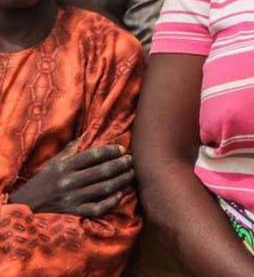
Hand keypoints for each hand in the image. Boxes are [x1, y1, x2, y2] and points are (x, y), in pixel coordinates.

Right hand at [10, 144, 134, 216]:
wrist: (25, 207)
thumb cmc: (42, 183)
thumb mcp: (52, 164)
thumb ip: (70, 150)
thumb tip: (87, 136)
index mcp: (63, 167)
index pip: (93, 155)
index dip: (110, 151)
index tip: (122, 149)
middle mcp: (68, 182)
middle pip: (102, 171)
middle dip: (121, 164)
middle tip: (131, 160)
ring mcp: (72, 199)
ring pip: (103, 188)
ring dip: (121, 180)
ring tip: (132, 174)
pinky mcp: (74, 213)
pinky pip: (97, 208)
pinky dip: (110, 202)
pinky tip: (120, 195)